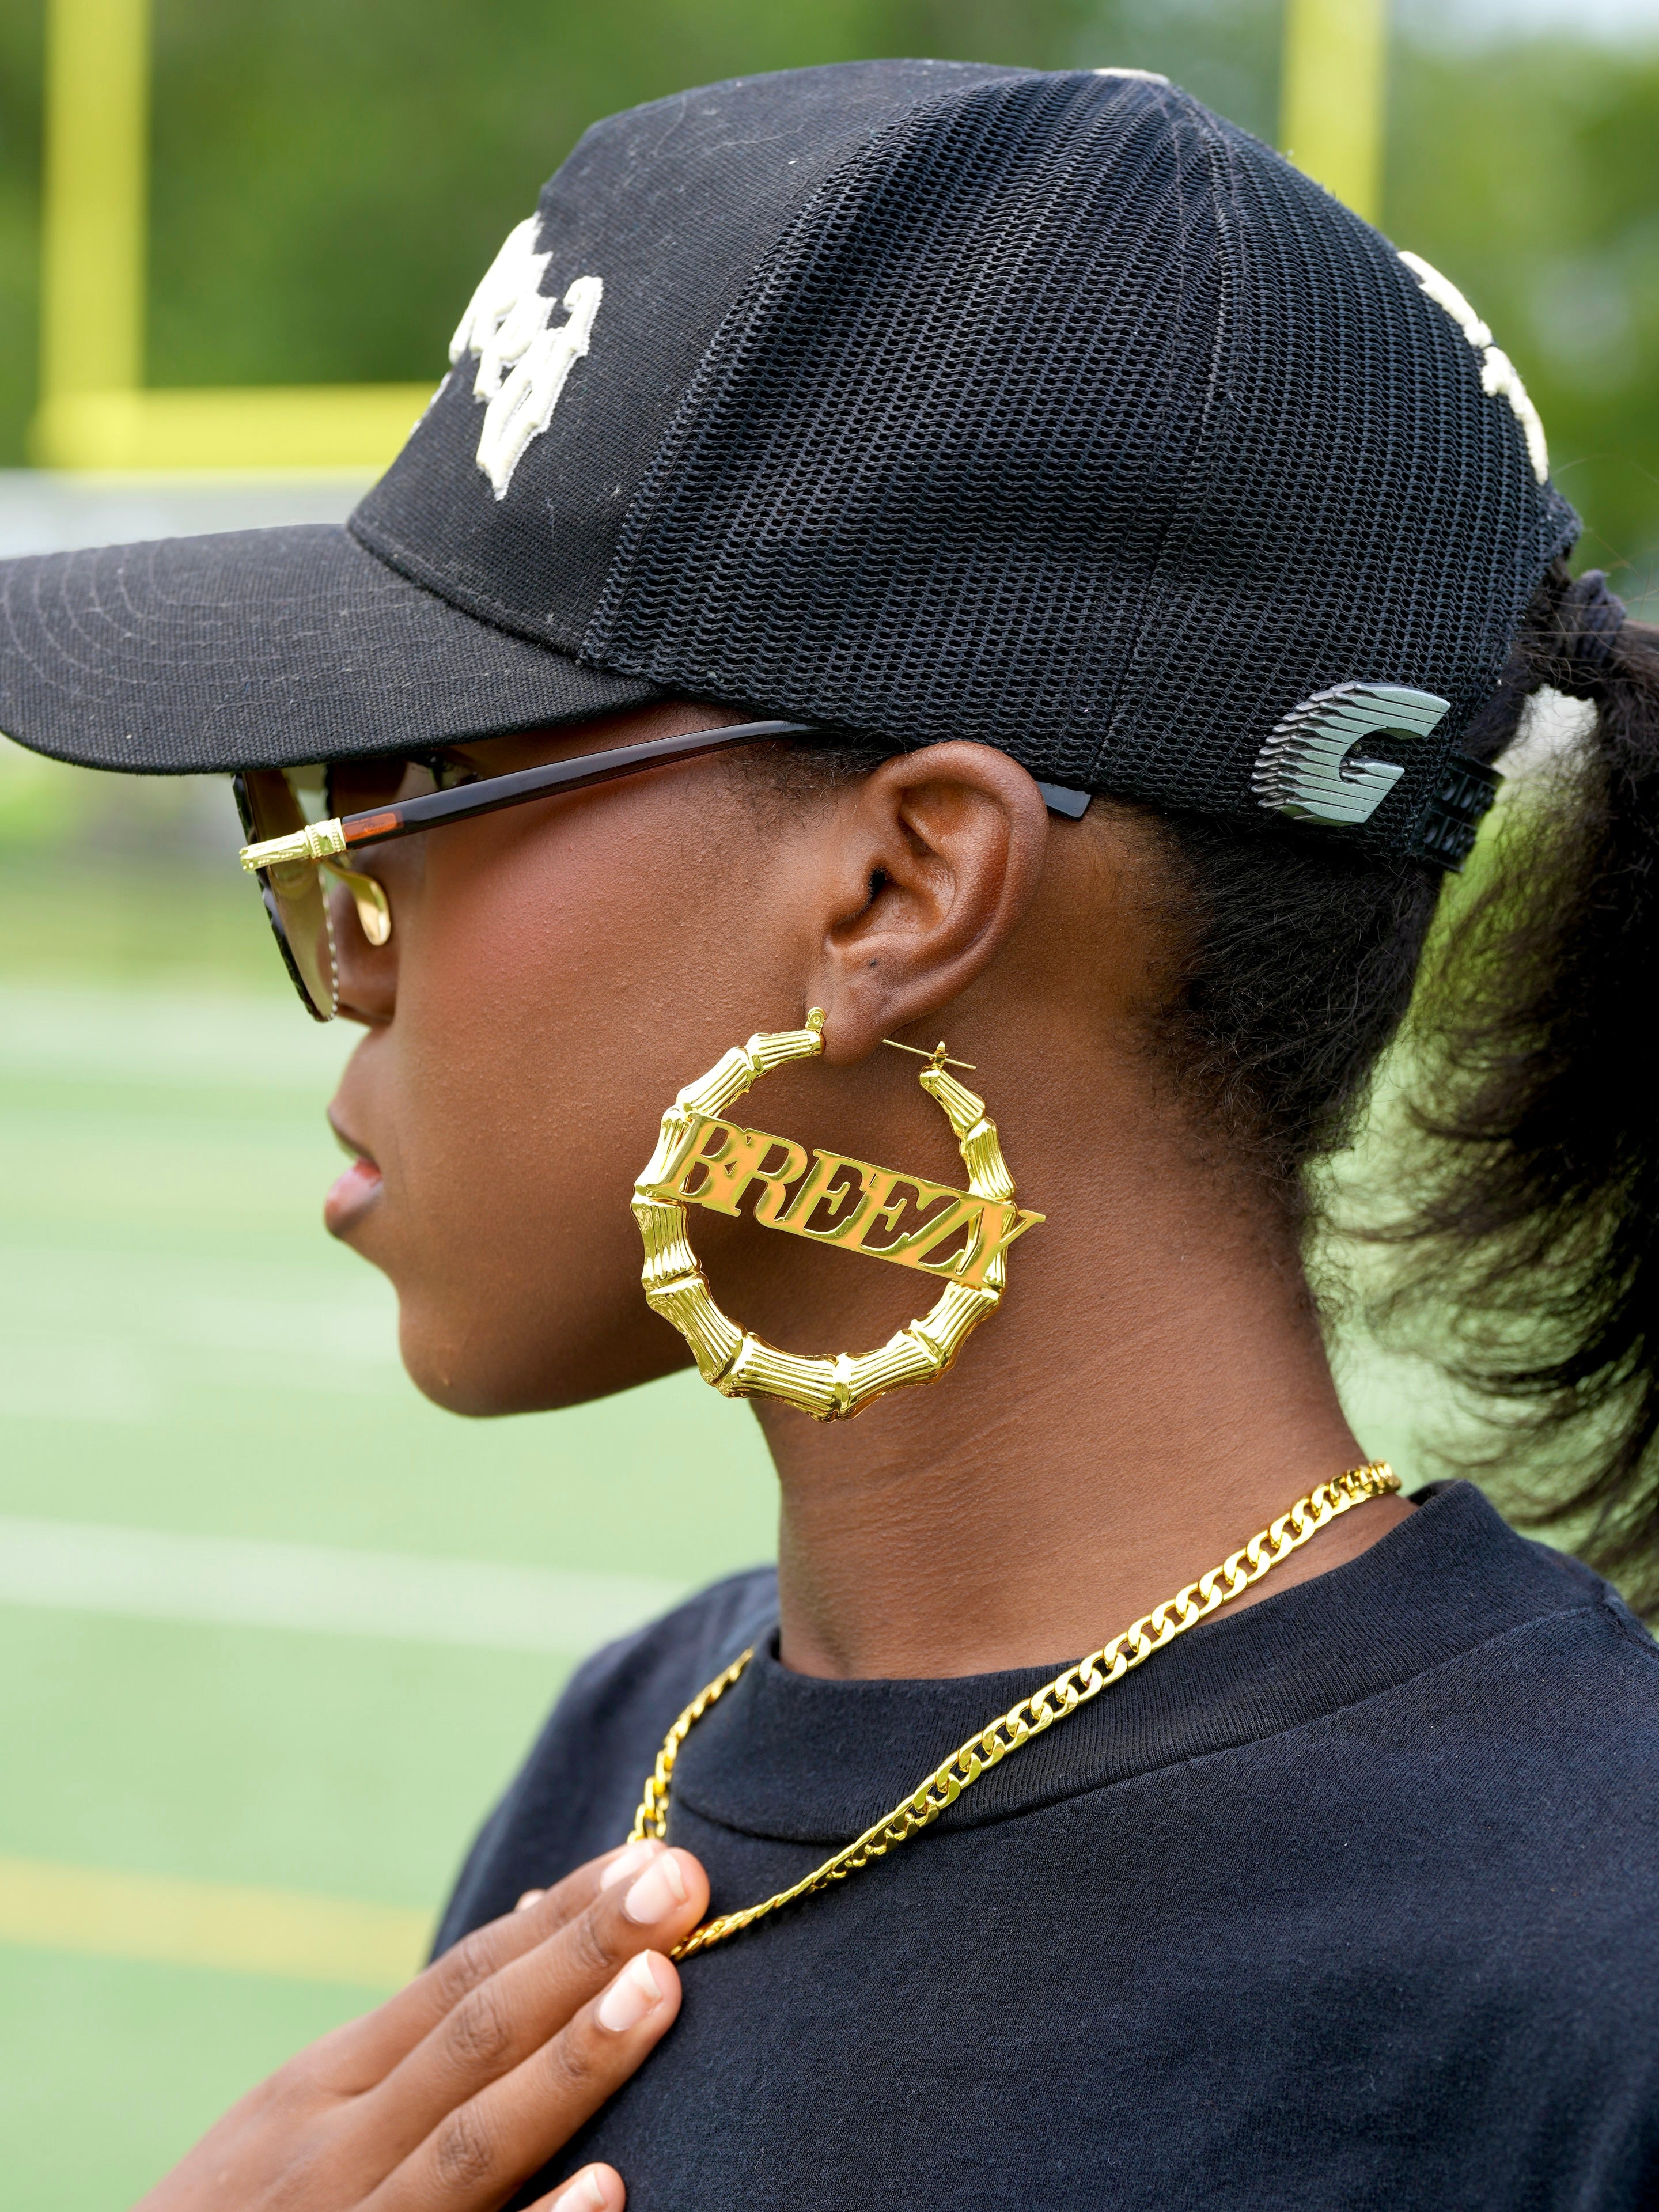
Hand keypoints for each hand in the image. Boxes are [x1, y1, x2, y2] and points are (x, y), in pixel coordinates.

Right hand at [135, 1837, 708, 2211]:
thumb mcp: (302, 2116)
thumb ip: (417, 2038)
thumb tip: (541, 1913)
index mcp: (324, 2084)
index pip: (462, 1977)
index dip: (562, 1918)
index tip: (655, 1855)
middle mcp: (333, 2148)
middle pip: (475, 2036)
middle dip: (582, 1955)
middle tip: (681, 1881)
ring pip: (472, 2145)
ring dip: (569, 2067)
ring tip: (658, 1989)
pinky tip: (607, 2188)